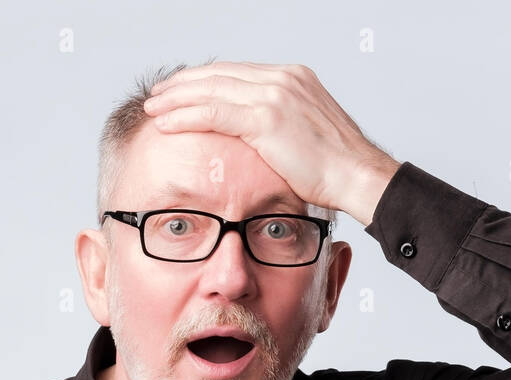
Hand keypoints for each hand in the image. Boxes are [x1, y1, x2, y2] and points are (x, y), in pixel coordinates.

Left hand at [142, 62, 399, 226]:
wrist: (357, 176)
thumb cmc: (337, 168)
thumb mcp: (307, 135)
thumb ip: (281, 126)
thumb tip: (260, 137)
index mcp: (293, 78)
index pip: (236, 72)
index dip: (205, 80)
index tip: (181, 90)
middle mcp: (282, 79)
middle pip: (219, 74)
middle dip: (184, 84)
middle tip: (157, 95)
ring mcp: (274, 95)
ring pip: (211, 90)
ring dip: (176, 99)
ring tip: (153, 108)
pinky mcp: (266, 118)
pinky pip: (214, 113)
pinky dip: (185, 117)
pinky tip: (165, 123)